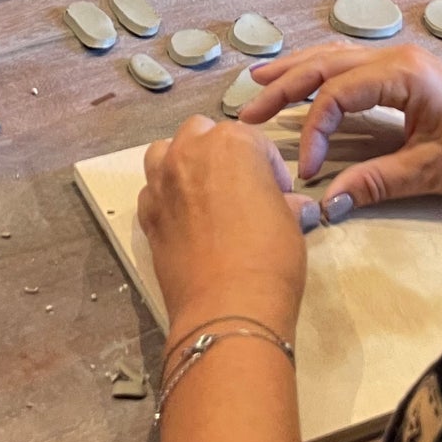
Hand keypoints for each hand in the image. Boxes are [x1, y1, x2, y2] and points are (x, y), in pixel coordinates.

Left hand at [138, 117, 314, 344]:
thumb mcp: (290, 222)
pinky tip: (186, 221)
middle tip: (240, 187)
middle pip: (202, 133)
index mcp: (233, 142)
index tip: (280, 192)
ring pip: (166, 152)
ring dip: (183, 163)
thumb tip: (294, 206)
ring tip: (204, 193)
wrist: (227, 307)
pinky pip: (152, 191)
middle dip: (221, 153)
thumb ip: (285, 203)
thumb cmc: (269, 257)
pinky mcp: (146, 213)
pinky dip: (166, 197)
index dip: (270, 168)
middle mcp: (191, 152)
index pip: (255, 141)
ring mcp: (162, 181)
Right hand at [241, 43, 441, 207]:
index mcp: (402, 74)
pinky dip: (320, 74)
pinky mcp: (403, 74)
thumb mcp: (430, 171)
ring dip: (297, 73)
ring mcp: (399, 62)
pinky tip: (301, 81)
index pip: (337, 95)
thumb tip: (328, 202)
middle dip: (284, 87)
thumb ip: (375, 182)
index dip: (315, 131)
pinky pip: (350, 66)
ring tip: (260, 85)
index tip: (308, 170)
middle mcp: (396, 58)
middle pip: (325, 65)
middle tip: (249, 112)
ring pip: (334, 58)